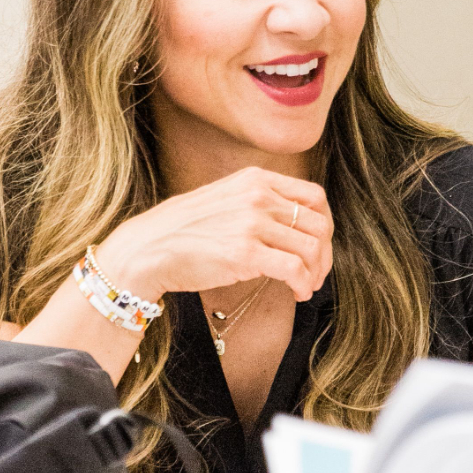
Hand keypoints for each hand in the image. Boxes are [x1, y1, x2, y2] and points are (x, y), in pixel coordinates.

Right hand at [96, 166, 332, 302]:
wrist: (148, 248)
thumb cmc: (183, 230)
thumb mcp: (224, 198)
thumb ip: (256, 202)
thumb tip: (291, 224)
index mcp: (256, 179)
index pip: (313, 196)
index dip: (324, 224)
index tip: (318, 246)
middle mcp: (258, 196)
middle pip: (319, 223)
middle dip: (324, 254)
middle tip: (316, 274)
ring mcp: (253, 223)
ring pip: (312, 248)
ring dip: (316, 273)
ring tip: (305, 287)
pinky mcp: (246, 253)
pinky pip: (295, 269)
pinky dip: (304, 285)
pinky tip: (297, 293)